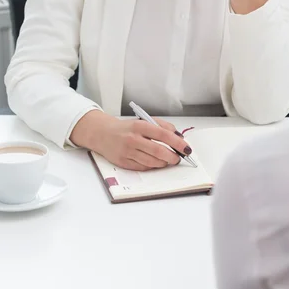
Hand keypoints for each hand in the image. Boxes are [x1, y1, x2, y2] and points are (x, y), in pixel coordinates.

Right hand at [70, 111, 191, 170]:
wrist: (102, 134)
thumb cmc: (126, 128)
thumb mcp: (143, 121)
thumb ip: (161, 126)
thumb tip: (178, 137)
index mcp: (139, 126)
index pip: (163, 134)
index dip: (177, 143)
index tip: (186, 148)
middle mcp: (133, 139)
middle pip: (158, 151)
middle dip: (172, 156)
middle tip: (178, 158)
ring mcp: (127, 152)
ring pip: (152, 161)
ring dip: (164, 162)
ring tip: (168, 160)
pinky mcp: (123, 162)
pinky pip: (143, 167)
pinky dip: (153, 166)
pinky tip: (156, 162)